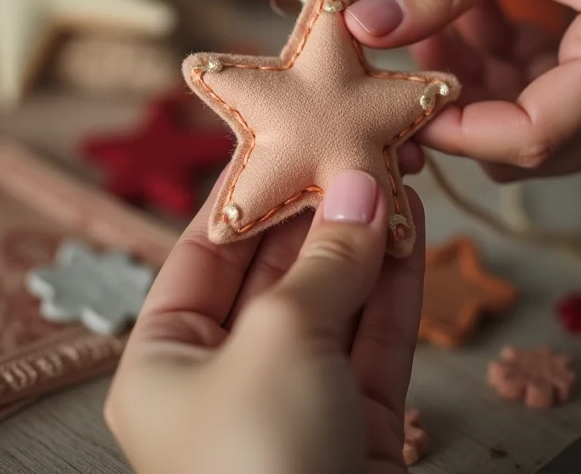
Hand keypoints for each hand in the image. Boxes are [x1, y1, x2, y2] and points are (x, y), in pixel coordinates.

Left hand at [105, 170, 424, 473]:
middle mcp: (227, 378)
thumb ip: (324, 261)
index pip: (207, 251)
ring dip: (367, 243)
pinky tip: (413, 233)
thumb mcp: (279, 341)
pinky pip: (375, 342)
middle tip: (357, 153)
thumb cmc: (259, 464)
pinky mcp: (357, 427)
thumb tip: (359, 186)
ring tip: (395, 180)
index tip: (285, 139)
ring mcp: (297, 402)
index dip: (249, 192)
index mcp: (168, 361)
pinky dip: (396, 288)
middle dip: (321, 212)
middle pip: (279, 271)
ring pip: (336, 302)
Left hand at [345, 0, 580, 179]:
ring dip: (479, 84)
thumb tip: (365, 28)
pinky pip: (549, 92)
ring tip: (442, 20)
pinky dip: (503, 66)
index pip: (536, 137)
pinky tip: (477, 15)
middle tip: (417, 53)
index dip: (457, 131)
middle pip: (538, 143)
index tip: (402, 98)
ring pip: (537, 123)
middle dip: (465, 108)